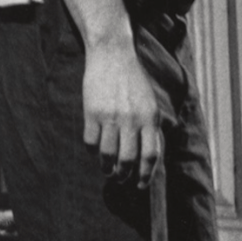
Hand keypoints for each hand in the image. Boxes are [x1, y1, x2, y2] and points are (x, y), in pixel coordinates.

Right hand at [82, 43, 161, 188]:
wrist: (113, 55)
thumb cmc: (134, 81)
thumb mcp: (150, 102)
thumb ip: (150, 126)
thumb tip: (150, 156)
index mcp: (150, 117)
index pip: (151, 154)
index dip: (146, 174)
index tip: (141, 185)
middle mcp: (132, 119)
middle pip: (128, 159)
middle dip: (124, 174)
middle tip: (121, 178)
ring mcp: (111, 117)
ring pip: (107, 155)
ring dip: (107, 167)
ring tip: (108, 170)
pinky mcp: (92, 113)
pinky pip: (90, 142)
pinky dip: (92, 151)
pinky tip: (95, 151)